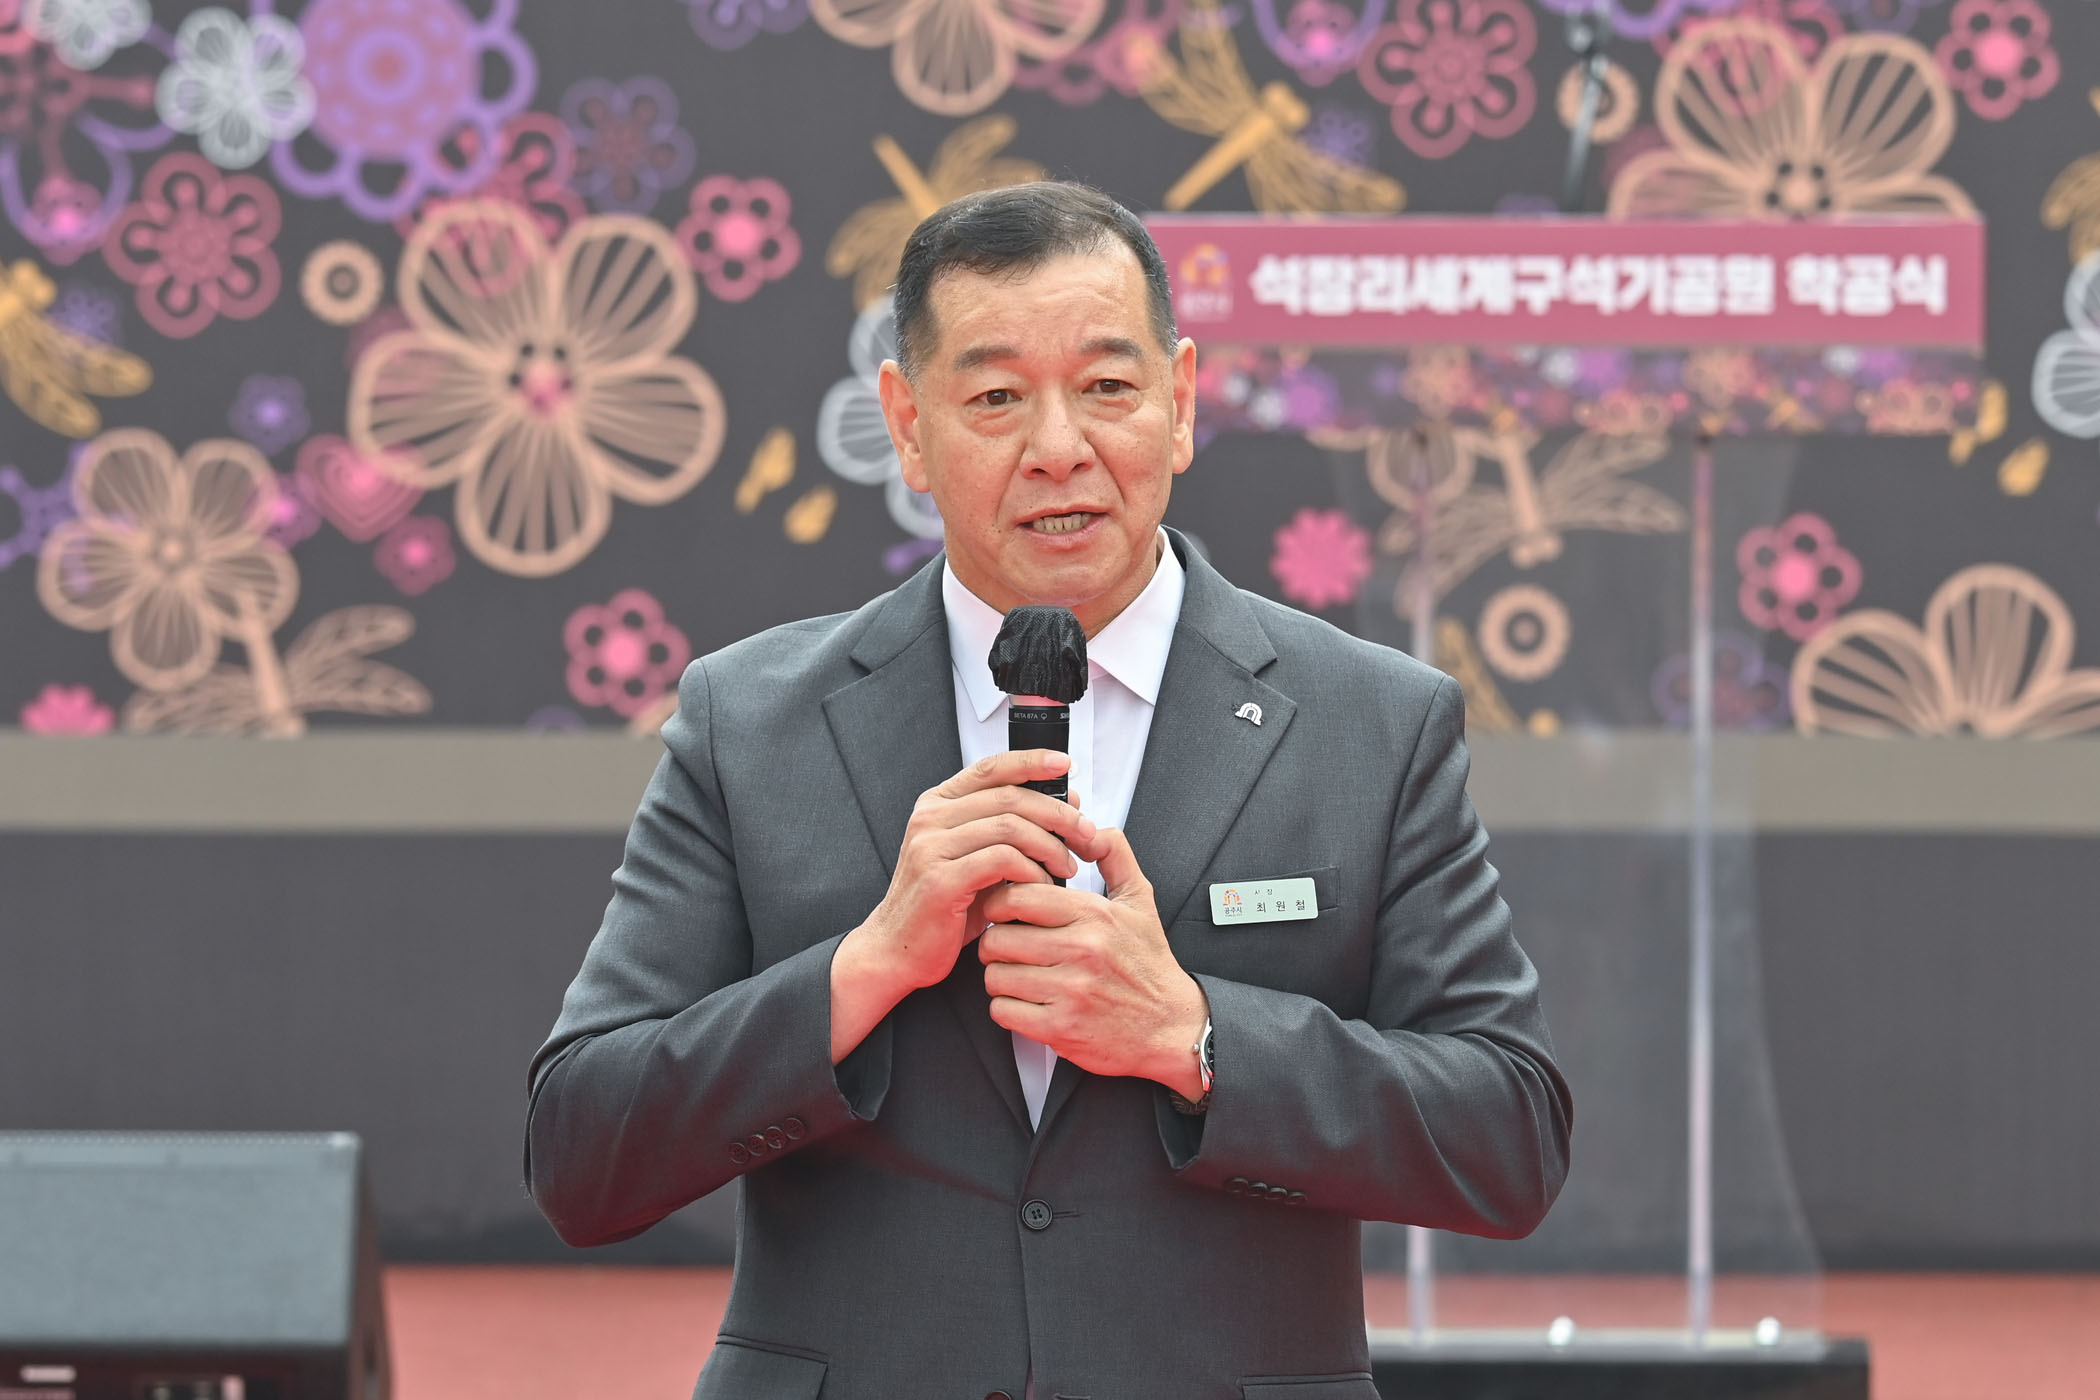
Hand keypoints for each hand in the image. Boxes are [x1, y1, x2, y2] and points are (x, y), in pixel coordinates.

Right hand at [830, 750, 1094, 1061]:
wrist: (897, 950)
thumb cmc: (945, 906)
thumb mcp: (980, 859)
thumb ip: (1014, 829)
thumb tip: (1067, 800)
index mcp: (938, 804)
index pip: (991, 767)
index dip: (1031, 761)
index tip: (1065, 764)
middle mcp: (930, 818)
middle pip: (1010, 796)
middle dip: (1058, 813)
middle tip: (1086, 834)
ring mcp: (931, 847)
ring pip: (1009, 826)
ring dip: (1050, 845)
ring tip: (1068, 867)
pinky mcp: (940, 879)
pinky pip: (1001, 860)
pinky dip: (1031, 870)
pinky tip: (1043, 885)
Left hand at [978, 826, 1209, 1096]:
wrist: (1171, 1026)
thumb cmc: (1149, 964)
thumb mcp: (1140, 901)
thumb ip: (1115, 856)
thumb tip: (1092, 827)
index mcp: (1094, 915)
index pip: (1017, 896)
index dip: (1000, 902)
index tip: (1005, 911)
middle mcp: (1081, 950)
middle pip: (999, 938)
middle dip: (996, 943)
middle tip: (1009, 947)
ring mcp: (1070, 991)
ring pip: (996, 976)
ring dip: (1000, 977)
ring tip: (1020, 974)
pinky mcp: (1061, 1028)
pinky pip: (1003, 1011)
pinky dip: (1007, 1008)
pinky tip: (1026, 1002)